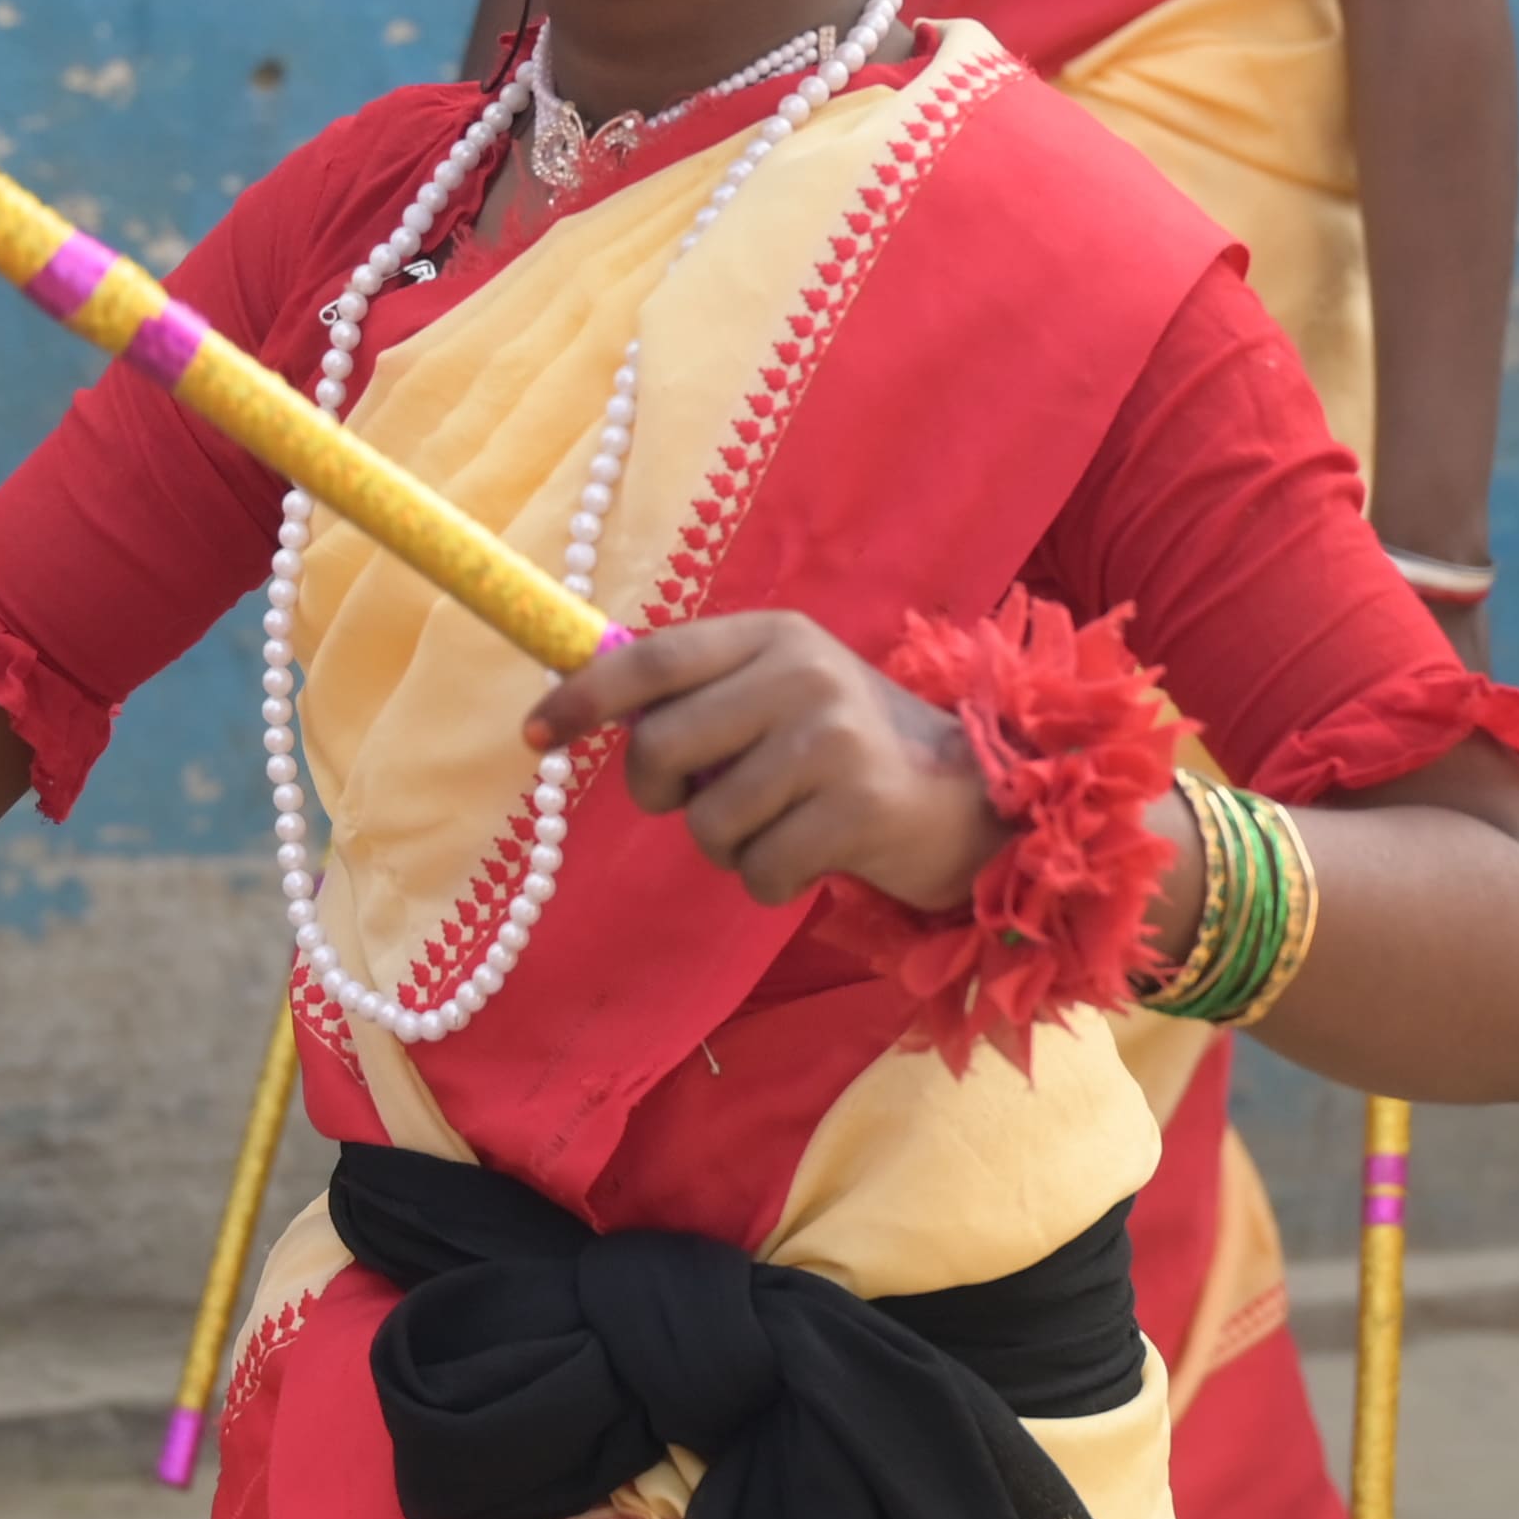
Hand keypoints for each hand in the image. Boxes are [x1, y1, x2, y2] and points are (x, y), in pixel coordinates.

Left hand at [525, 612, 1001, 913]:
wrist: (982, 799)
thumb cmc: (858, 755)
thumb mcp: (787, 695)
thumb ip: (706, 696)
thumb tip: (587, 706)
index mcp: (774, 636)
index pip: (651, 659)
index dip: (582, 697)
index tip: (536, 733)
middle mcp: (801, 673)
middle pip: (660, 749)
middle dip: (661, 795)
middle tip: (701, 803)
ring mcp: (832, 739)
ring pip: (706, 822)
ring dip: (730, 847)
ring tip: (785, 828)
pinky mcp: (857, 808)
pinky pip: (758, 870)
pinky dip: (772, 882)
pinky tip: (817, 859)